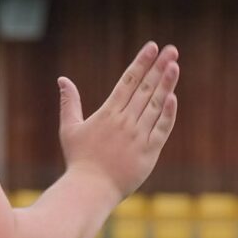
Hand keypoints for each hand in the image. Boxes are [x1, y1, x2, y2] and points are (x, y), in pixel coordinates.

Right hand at [59, 42, 179, 198]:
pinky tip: (173, 98)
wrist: (90, 189)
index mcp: (108, 113)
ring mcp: (138, 136)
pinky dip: (167, 113)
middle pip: (145, 88)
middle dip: (158, 67)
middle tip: (171, 50)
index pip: (128, 81)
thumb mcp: (69, 128)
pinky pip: (161, 129)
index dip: (141, 62)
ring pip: (155, 105)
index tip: (152, 47)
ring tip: (175, 65)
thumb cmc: (79, 160)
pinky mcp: (149, 153)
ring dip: (166, 84)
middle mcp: (125, 121)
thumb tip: (62, 79)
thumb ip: (69, 103)